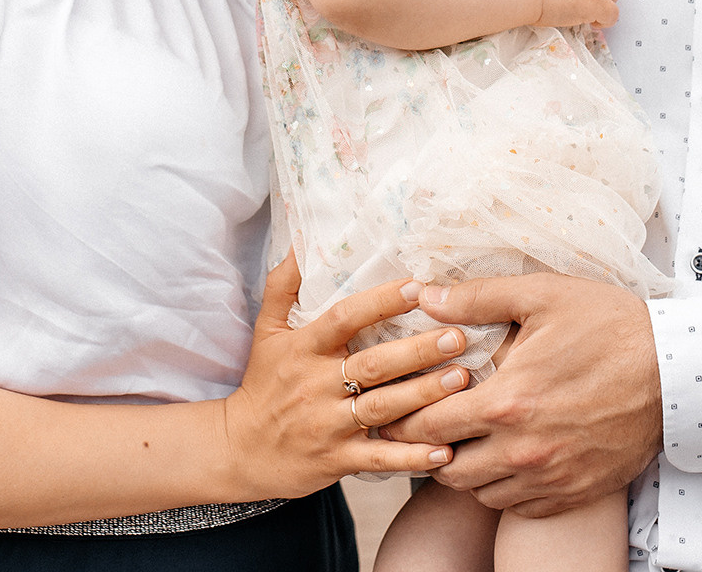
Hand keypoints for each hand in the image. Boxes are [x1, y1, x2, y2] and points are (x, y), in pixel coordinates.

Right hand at [219, 258, 475, 498]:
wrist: (240, 450)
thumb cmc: (263, 383)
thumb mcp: (266, 331)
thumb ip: (283, 285)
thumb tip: (299, 241)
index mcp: (304, 348)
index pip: (344, 319)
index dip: (381, 302)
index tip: (417, 287)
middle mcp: (317, 385)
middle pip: (374, 364)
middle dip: (418, 350)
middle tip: (457, 336)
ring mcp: (329, 424)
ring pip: (383, 408)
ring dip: (424, 395)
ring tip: (462, 378)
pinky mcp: (338, 460)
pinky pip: (380, 458)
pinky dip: (412, 457)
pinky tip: (444, 450)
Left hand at [379, 273, 660, 516]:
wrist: (678, 372)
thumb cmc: (612, 327)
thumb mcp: (545, 296)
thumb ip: (479, 298)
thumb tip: (425, 295)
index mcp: (508, 401)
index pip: (429, 425)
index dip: (405, 418)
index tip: (397, 408)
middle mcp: (523, 450)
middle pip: (448, 469)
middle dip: (429, 448)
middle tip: (427, 425)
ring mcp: (551, 476)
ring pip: (481, 492)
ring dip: (465, 469)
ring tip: (465, 440)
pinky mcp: (575, 492)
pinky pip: (519, 506)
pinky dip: (503, 488)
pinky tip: (505, 459)